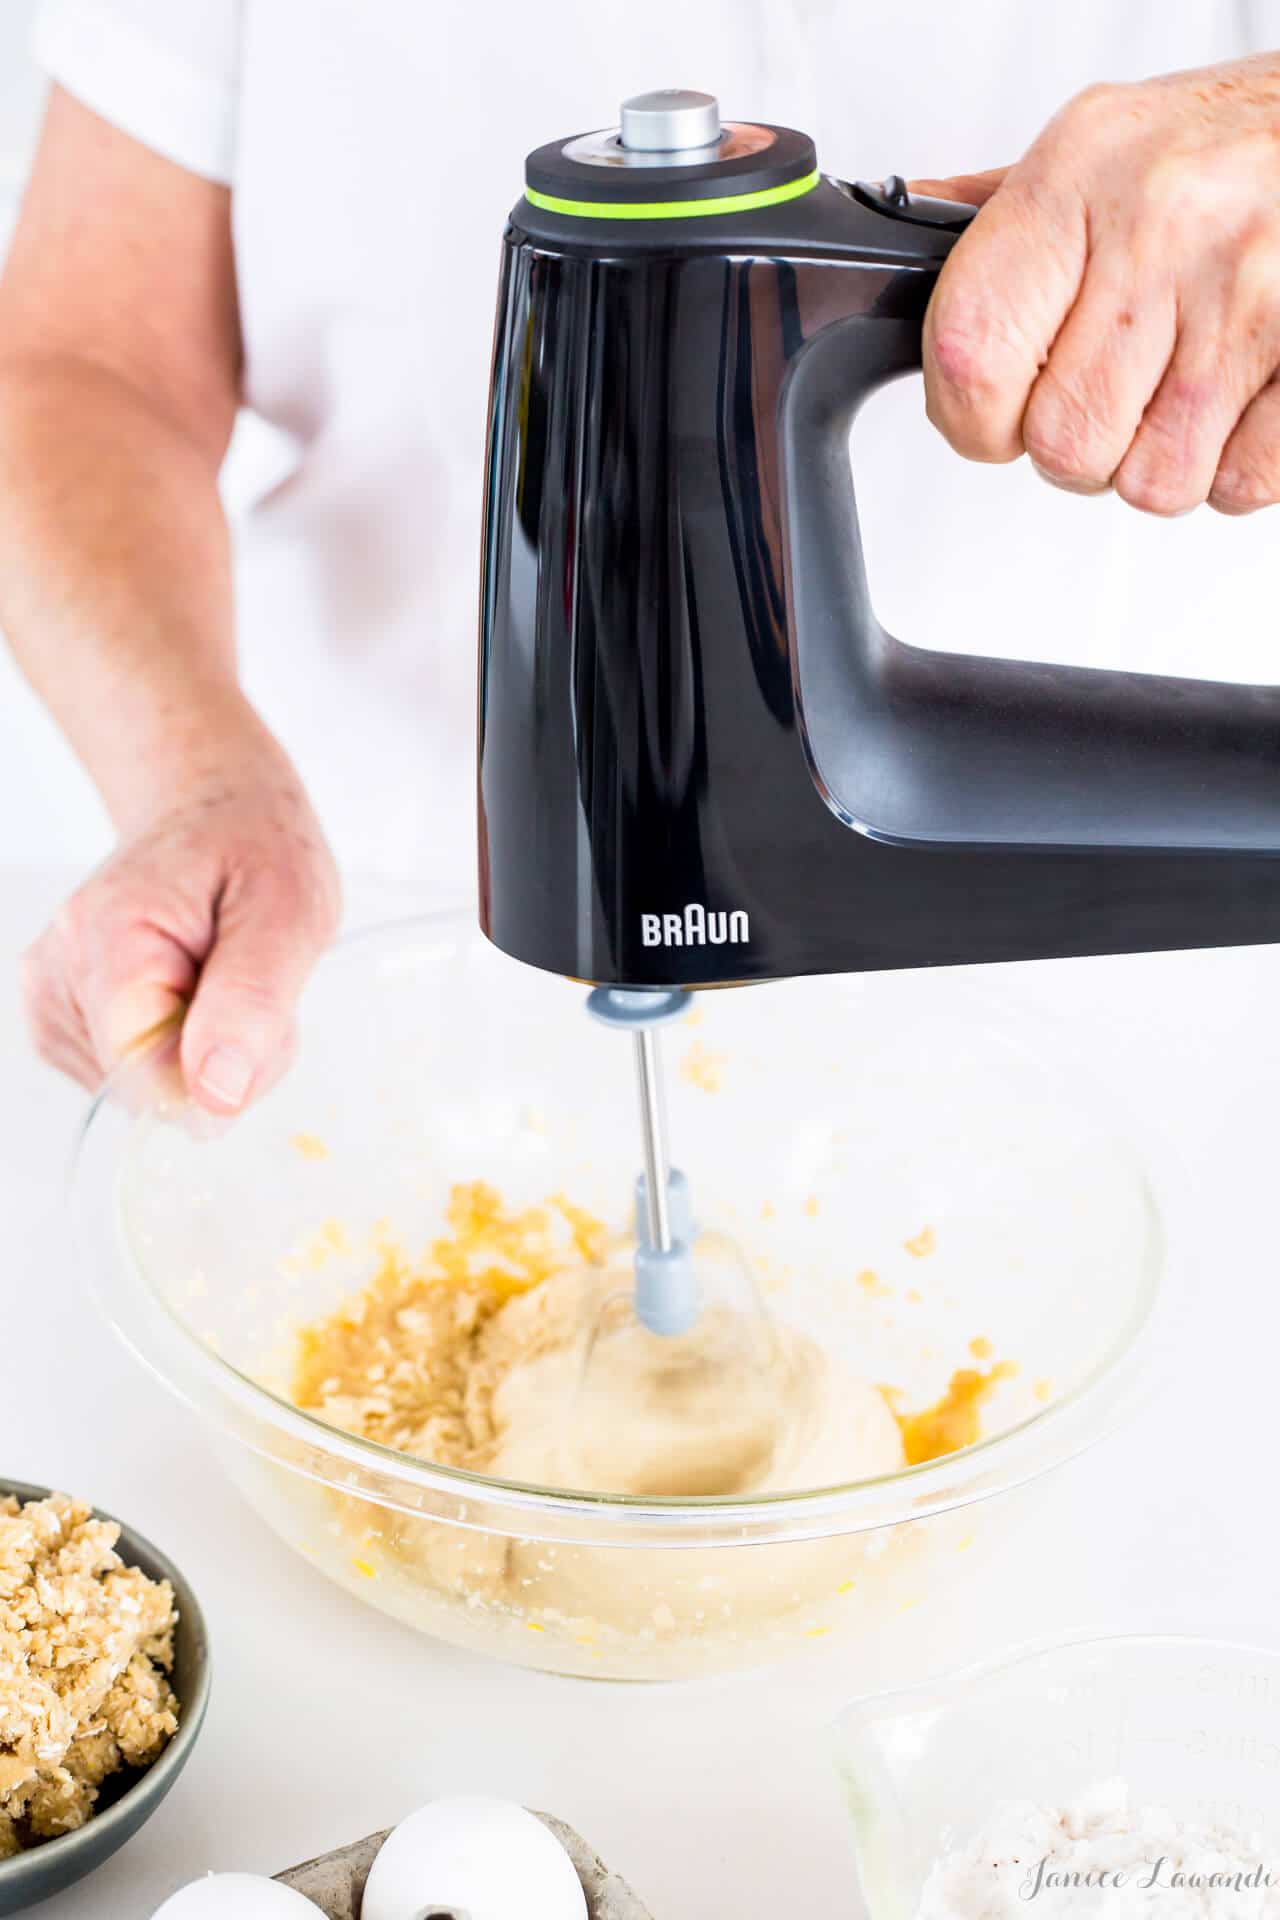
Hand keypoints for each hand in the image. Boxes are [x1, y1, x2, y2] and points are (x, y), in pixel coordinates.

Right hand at [23, 727, 339, 1111]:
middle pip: (144, 1088)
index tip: (264, 1019)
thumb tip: (215, 1097)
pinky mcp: (63, 1016)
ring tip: (227, 977)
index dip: (219, 1073)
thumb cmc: (253, 845)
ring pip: (141, 1091)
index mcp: (109, 935)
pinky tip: (198, 993)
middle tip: (256, 985)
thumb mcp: (288, 911)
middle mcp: (60, 968)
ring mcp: (53, 995)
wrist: (213, 806)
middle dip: (220, 1060)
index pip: (145, 1073)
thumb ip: (252, 1003)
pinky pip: (133, 1077)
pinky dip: (182, 1051)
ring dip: (206, 1056)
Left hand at [915, 54, 1279, 514]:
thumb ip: (1002, 220)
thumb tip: (905, 263)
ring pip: (1151, 482)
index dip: (972, 418)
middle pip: (1062, 443)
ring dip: (1163, 459)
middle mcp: (1162, 225)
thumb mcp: (1102, 149)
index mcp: (1081, 175)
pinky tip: (1244, 394)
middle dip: (1083, 443)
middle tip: (1119, 387)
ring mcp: (1247, 292)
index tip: (994, 414)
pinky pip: (1241, 483)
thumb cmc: (1234, 146)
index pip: (968, 354)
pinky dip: (1239, 464)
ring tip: (1189, 382)